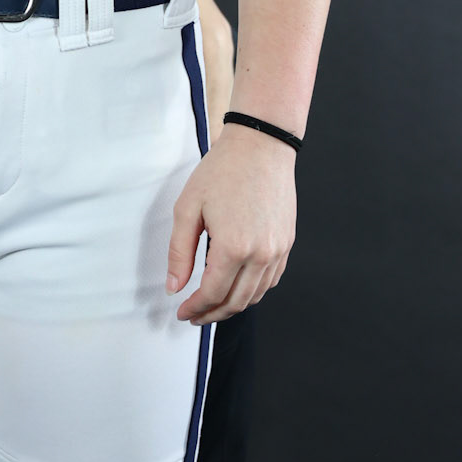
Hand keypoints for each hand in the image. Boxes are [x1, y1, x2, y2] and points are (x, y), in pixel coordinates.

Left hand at [165, 127, 296, 323]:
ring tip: (212, 305)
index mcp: (233, 247)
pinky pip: (270, 280)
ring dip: (232, 306)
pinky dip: (252, 291)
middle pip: (235, 302)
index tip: (181, 313)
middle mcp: (260, 255)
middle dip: (211, 314)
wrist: (260, 146)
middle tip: (194, 315)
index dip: (195, 308)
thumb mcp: (188, 208)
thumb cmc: (222, 171)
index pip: (212, 294)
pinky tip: (236, 287)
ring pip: (255, 295)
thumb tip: (174, 287)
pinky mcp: (286, 244)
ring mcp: (278, 251)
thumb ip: (179, 252)